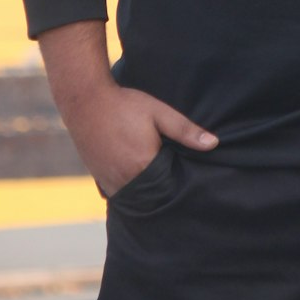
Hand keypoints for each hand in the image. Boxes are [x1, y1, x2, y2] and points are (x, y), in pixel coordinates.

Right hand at [65, 79, 219, 196]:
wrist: (85, 101)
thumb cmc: (124, 105)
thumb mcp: (159, 112)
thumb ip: (185, 130)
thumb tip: (214, 144)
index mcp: (144, 166)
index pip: (171, 186)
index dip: (180, 181)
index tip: (187, 173)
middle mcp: (126, 180)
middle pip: (154, 195)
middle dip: (165, 188)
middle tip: (174, 176)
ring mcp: (110, 183)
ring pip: (137, 197)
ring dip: (148, 191)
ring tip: (158, 178)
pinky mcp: (100, 181)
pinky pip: (122, 194)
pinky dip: (132, 189)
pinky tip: (138, 177)